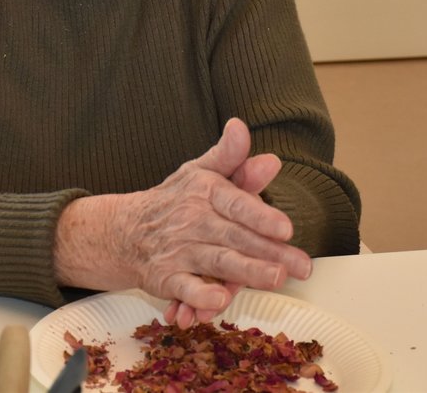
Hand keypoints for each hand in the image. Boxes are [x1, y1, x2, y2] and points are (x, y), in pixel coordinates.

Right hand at [157, 119, 311, 326]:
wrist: (126, 229)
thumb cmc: (176, 200)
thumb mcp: (200, 172)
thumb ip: (229, 156)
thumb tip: (241, 127)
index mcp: (204, 191)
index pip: (236, 202)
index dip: (260, 215)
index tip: (285, 228)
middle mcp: (192, 220)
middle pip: (236, 237)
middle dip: (269, 252)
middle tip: (300, 266)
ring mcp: (179, 249)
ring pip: (217, 261)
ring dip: (246, 272)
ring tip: (275, 279)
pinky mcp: (167, 277)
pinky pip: (184, 288)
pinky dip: (199, 296)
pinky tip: (219, 300)